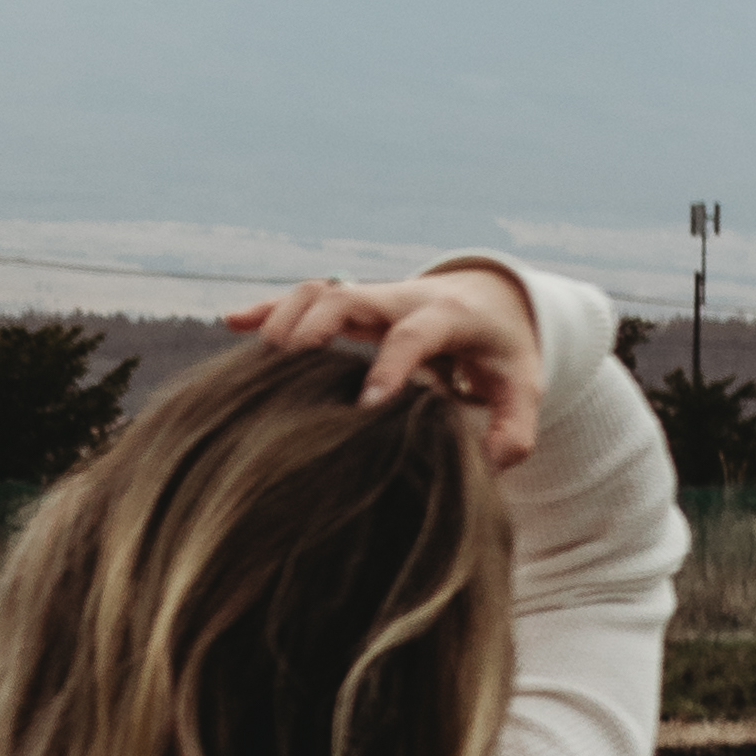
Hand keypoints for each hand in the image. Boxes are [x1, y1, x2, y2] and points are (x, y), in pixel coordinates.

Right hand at [225, 265, 545, 467]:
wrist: (490, 298)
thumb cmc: (501, 351)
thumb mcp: (522, 385)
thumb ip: (513, 427)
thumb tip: (490, 464)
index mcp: (448, 317)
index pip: (414, 334)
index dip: (389, 366)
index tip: (366, 407)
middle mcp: (402, 298)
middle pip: (348, 297)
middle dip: (315, 328)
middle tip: (289, 369)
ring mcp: (371, 298)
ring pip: (319, 290)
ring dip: (285, 317)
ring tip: (262, 360)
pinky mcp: (349, 304)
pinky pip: (302, 299)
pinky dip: (268, 309)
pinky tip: (233, 324)